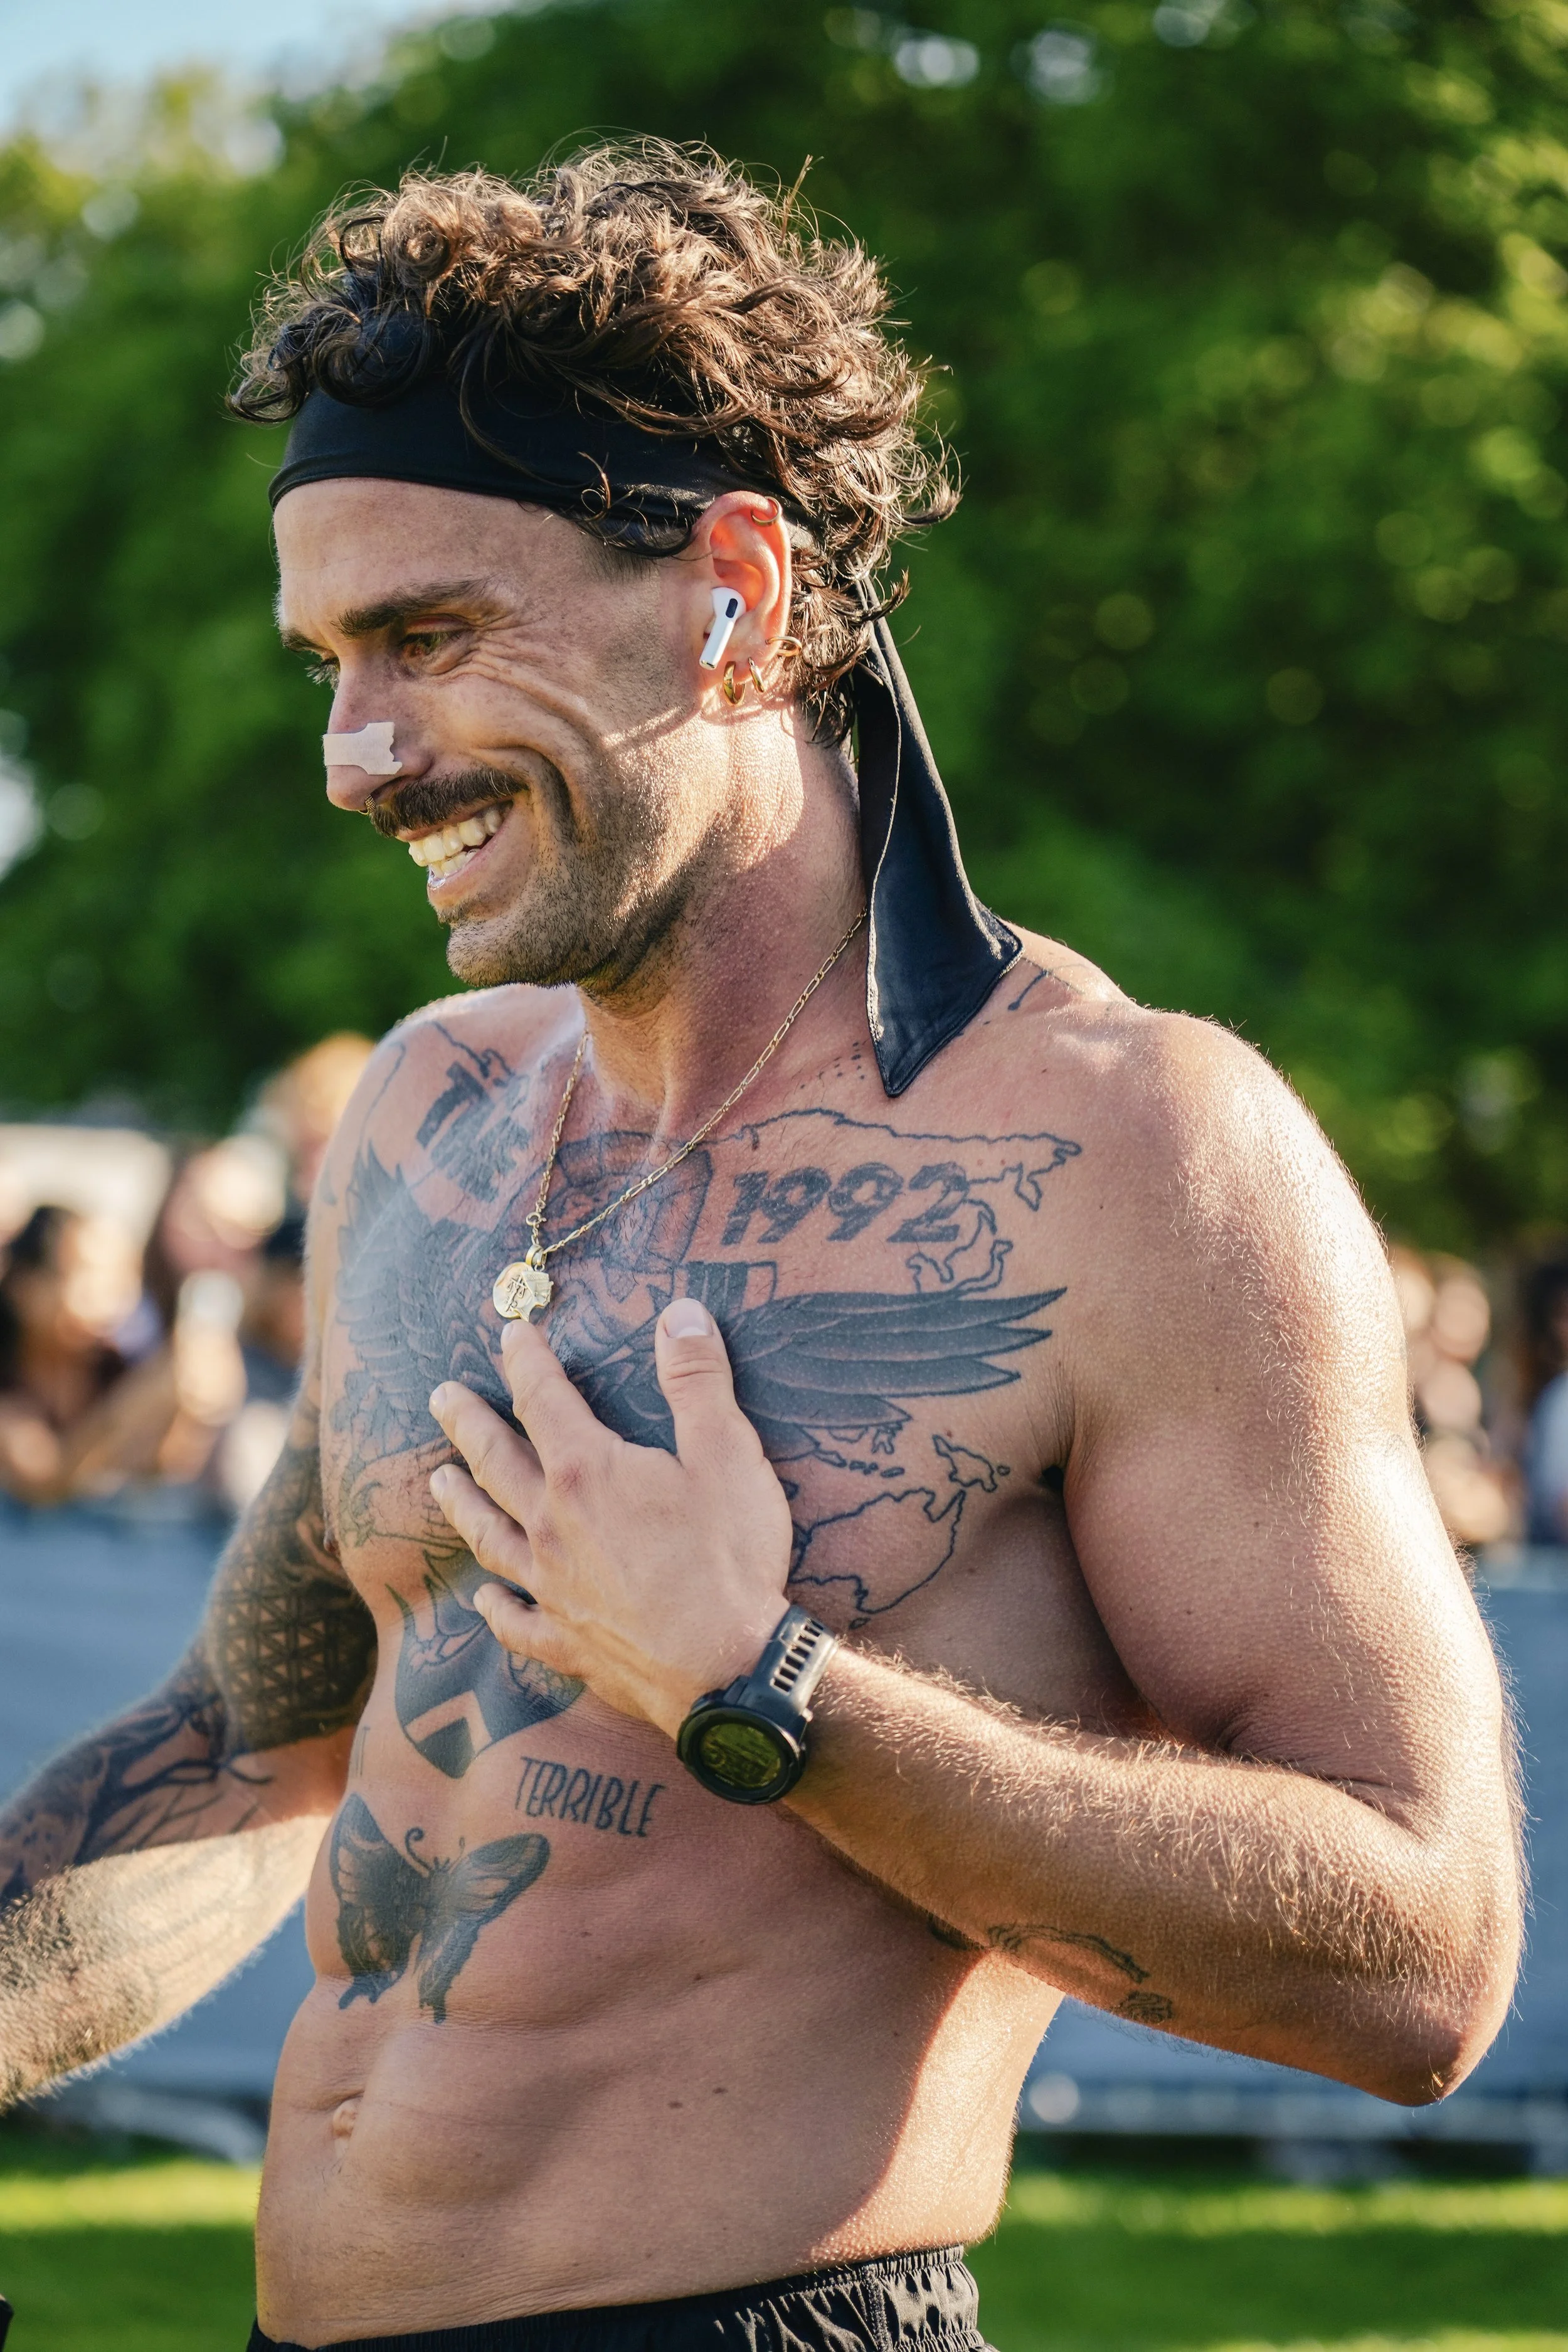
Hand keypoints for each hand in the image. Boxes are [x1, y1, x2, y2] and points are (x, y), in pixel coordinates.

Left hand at [428, 1300, 793, 1736]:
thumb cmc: (728, 1558)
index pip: (542, 1399)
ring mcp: (551, 1588)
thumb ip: (698, 1380)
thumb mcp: (727, 1453)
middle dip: (467, 1423)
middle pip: (495, 1462)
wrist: (726, 1669)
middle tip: (440, 1395)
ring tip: (438, 1479)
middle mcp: (551, 1526)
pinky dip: (496, 1609)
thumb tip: (680, 1313)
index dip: (526, 1361)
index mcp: (585, 1472)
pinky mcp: (565, 1642)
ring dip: (461, 1504)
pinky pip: (515, 1621)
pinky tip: (485, 1599)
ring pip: (488, 1536)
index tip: (510, 1333)